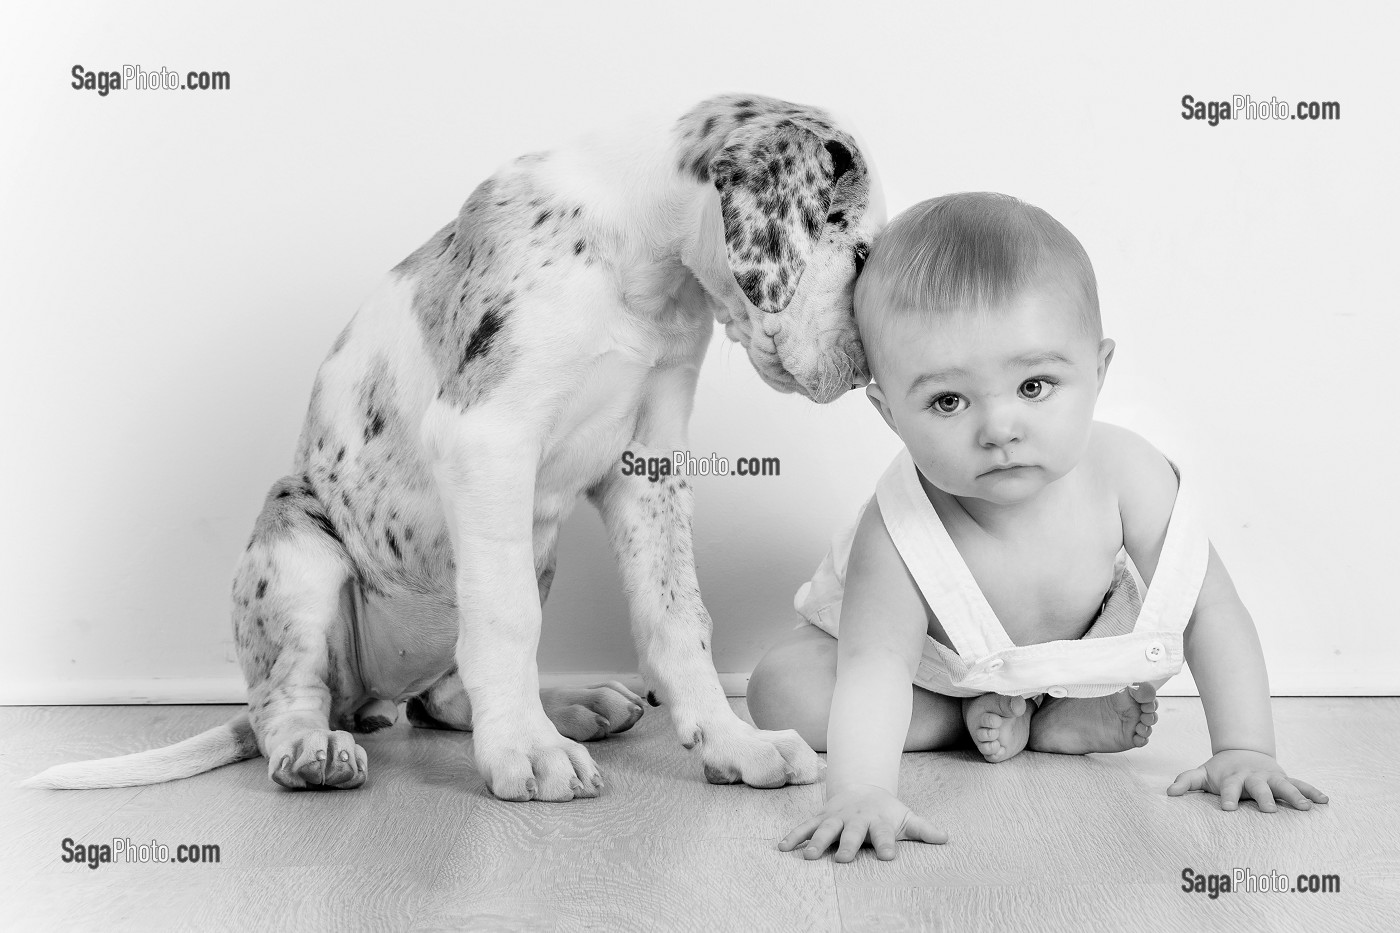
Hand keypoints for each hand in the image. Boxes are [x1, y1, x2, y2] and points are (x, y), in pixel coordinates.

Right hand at [778, 783, 946, 861]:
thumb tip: (946, 838)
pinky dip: (794, 835)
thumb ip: (923, 829)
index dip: (886, 844)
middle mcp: (856, 818)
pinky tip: (782, 847)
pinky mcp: (821, 816)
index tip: (888, 856)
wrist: (862, 786)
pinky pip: (805, 826)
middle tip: (842, 859)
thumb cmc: (886, 811)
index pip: (884, 834)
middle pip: (852, 832)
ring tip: (809, 856)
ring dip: (816, 841)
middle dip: (846, 844)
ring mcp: (836, 816)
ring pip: (825, 829)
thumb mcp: (905, 817)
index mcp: (878, 821)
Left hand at [1167, 749, 1328, 811]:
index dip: (1227, 797)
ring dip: (1294, 795)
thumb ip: (1186, 782)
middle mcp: (1253, 777)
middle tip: (1269, 809)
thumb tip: (1169, 793)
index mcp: (1233, 778)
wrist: (1241, 753)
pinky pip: (1301, 784)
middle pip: (1258, 787)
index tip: (1227, 808)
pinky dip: (1312, 791)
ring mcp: (1271, 777)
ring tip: (1306, 808)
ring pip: (1284, 785)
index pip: (1228, 788)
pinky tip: (1325, 801)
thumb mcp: (1202, 774)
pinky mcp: (1284, 779)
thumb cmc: (1221, 771)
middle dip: (1263, 797)